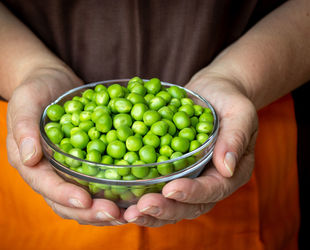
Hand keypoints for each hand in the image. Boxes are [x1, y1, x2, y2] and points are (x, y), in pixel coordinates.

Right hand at [6, 67, 125, 225]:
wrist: (51, 81)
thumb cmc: (34, 90)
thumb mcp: (25, 103)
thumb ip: (24, 128)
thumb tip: (29, 158)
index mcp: (30, 163)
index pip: (45, 185)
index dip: (65, 195)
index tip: (85, 200)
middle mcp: (50, 172)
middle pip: (67, 202)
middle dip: (90, 211)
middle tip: (114, 214)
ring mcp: (68, 170)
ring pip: (84, 198)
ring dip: (104, 209)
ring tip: (127, 213)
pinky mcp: (86, 162)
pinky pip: (98, 181)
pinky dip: (113, 191)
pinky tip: (132, 194)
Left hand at [123, 74, 257, 226]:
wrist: (212, 93)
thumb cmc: (229, 100)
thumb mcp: (239, 113)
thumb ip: (235, 137)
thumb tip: (226, 167)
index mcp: (229, 173)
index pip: (212, 189)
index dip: (191, 192)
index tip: (170, 189)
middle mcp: (207, 182)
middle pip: (188, 206)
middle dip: (164, 209)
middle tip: (141, 206)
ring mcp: (187, 179)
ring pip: (169, 205)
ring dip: (148, 212)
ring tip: (126, 212)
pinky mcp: (169, 173)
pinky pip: (155, 190)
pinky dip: (138, 197)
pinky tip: (120, 200)